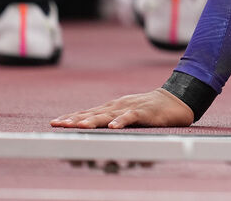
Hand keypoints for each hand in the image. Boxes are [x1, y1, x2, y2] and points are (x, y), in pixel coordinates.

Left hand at [51, 88, 194, 129]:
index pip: (87, 112)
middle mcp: (117, 106)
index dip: (71, 117)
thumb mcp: (126, 113)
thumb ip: (111, 120)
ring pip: (108, 114)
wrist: (175, 100)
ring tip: (80, 126)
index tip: (55, 123)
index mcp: (112, 107)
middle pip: (93, 113)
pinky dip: (122, 121)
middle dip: (75, 119)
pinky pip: (132, 116)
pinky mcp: (145, 112)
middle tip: (58, 125)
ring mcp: (131, 107)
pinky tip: (113, 126)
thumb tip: (94, 130)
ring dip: (93, 120)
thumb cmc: (150, 109)